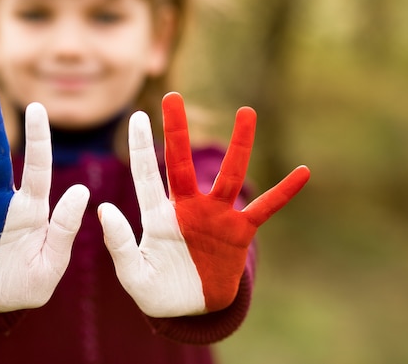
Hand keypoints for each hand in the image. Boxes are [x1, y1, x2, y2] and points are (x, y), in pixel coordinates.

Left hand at [98, 92, 309, 316]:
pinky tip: (303, 172)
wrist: (190, 310)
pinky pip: (265, 209)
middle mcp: (187, 208)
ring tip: (247, 112)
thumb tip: (104, 209)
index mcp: (158, 217)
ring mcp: (215, 218)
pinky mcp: (239, 233)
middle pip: (181, 163)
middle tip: (172, 97)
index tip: (136, 115)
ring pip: (229, 176)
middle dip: (176, 131)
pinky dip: (283, 193)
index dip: (141, 146)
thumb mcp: (133, 275)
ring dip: (239, 145)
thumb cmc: (157, 291)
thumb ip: (119, 245)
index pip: (146, 175)